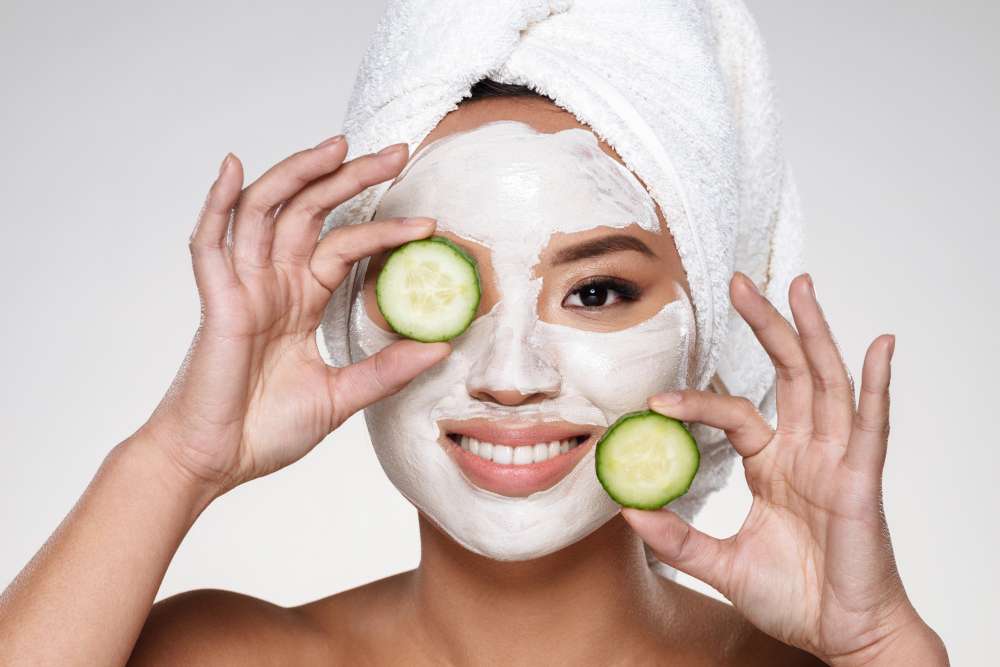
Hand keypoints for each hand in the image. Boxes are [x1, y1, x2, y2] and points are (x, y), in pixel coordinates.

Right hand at [138, 138, 449, 497]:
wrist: (217, 462)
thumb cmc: (267, 429)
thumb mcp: (341, 396)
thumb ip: (386, 370)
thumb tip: (441, 347)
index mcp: (300, 299)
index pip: (344, 244)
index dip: (383, 228)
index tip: (429, 225)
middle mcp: (272, 283)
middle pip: (311, 211)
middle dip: (350, 177)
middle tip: (397, 151)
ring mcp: (243, 287)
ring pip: (267, 211)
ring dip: (298, 173)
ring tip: (338, 145)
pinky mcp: (217, 302)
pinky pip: (210, 243)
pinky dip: (218, 203)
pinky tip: (234, 168)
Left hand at [621, 272, 946, 664]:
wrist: (839, 636)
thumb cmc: (794, 597)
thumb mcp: (720, 564)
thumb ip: (677, 538)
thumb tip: (627, 510)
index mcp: (775, 464)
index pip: (735, 412)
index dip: (698, 400)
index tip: (656, 399)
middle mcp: (807, 452)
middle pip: (788, 372)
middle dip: (765, 325)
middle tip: (739, 281)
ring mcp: (837, 461)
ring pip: (826, 381)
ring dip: (813, 331)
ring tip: (797, 285)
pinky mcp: (863, 480)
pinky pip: (872, 425)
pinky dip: (878, 384)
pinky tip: (880, 345)